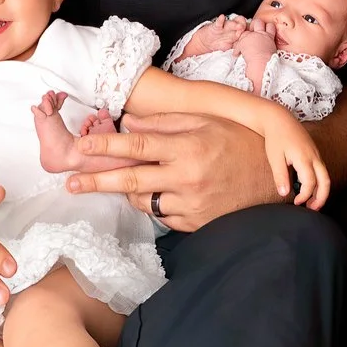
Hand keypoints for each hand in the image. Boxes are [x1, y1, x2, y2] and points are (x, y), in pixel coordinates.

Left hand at [65, 110, 280, 230]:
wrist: (277, 181)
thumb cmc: (240, 143)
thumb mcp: (206, 122)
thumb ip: (166, 124)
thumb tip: (130, 124)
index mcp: (188, 147)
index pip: (137, 145)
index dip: (105, 146)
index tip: (81, 146)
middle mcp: (187, 178)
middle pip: (130, 180)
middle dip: (95, 181)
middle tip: (70, 183)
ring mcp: (191, 204)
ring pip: (144, 202)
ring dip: (129, 193)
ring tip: (126, 183)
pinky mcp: (196, 224)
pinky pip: (163, 217)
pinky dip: (155, 205)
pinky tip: (159, 194)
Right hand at [178, 15, 245, 59]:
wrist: (205, 42)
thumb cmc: (219, 44)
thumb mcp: (229, 50)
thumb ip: (236, 52)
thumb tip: (248, 64)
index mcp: (237, 37)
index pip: (245, 34)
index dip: (248, 35)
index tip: (251, 38)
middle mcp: (232, 31)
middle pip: (240, 27)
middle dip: (244, 28)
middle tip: (246, 31)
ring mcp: (224, 28)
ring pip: (231, 24)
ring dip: (235, 24)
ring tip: (238, 25)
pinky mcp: (216, 27)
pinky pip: (218, 23)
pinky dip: (220, 20)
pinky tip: (222, 18)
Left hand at [259, 110, 331, 208]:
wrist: (279, 119)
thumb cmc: (276, 138)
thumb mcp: (275, 158)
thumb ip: (280, 176)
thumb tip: (284, 194)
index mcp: (304, 158)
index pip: (310, 183)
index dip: (305, 196)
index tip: (296, 203)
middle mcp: (314, 156)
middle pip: (326, 181)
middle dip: (322, 198)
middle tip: (312, 210)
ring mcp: (316, 154)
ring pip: (325, 176)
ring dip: (321, 191)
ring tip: (311, 203)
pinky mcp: (314, 153)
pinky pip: (321, 170)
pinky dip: (319, 182)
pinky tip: (309, 188)